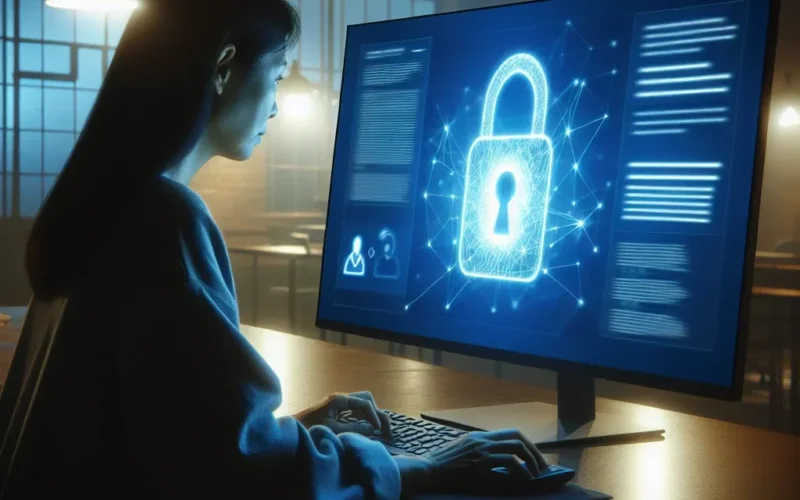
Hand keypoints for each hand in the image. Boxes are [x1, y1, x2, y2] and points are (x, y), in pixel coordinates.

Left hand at [292, 391, 391, 438]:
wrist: (291, 430)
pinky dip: (364, 416)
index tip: (379, 431)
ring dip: (371, 414)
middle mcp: (340, 398)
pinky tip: (367, 427)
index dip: (375, 416)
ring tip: (379, 430)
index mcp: (339, 400)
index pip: (365, 403)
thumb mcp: (333, 431)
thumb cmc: (309, 430)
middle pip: (366, 398)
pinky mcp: (336, 409)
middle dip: (377, 412)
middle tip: (384, 429)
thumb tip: (373, 428)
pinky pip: (355, 409)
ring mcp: (338, 402)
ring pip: (362, 403)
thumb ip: (354, 429)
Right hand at [397, 429, 548, 495]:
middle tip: (542, 467)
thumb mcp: (463, 460)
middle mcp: (482, 439)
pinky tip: (524, 480)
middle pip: (517, 435)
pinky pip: (509, 461)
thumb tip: (504, 470)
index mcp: (478, 437)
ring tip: (537, 475)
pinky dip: (521, 470)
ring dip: (531, 460)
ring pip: (516, 446)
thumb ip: (481, 459)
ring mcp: (481, 448)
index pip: (509, 433)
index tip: (533, 459)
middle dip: (533, 451)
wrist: (426, 472)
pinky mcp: (480, 460)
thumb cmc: (442, 470)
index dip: (526, 445)